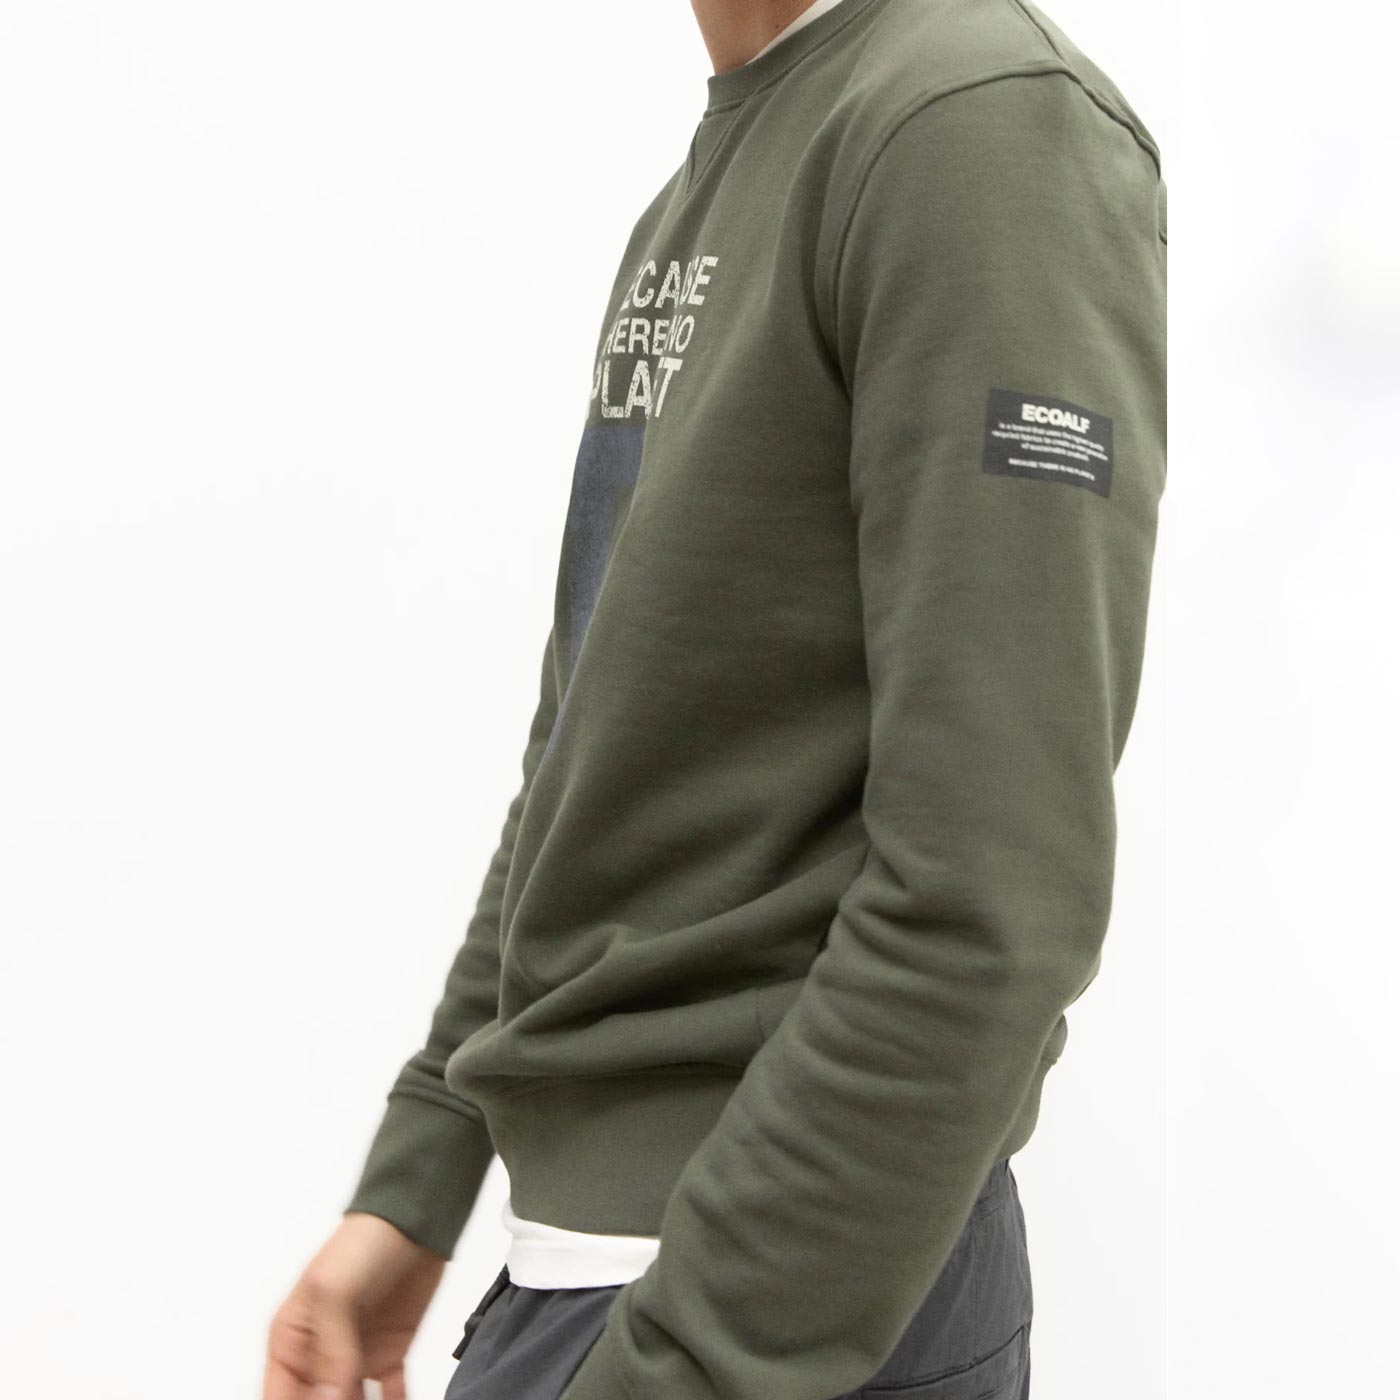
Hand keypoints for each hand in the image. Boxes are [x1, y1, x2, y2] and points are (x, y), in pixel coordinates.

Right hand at [263, 1212, 447, 1399]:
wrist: (415, 1219)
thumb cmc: (364, 1240)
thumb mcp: (333, 1289)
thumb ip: (329, 1347)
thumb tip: (329, 1397)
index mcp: (290, 1339)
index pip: (278, 1396)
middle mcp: (319, 1354)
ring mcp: (355, 1356)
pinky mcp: (389, 1354)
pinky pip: (388, 1396)